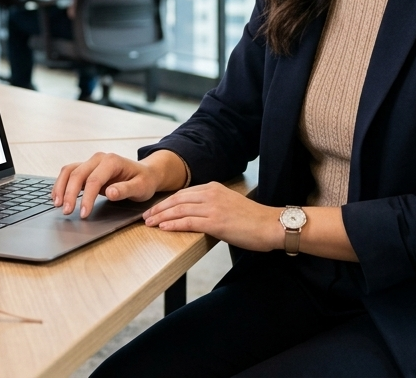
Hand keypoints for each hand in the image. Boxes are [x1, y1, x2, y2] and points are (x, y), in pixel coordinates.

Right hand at [52, 151, 182, 218]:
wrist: (145, 173)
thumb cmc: (144, 181)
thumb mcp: (141, 188)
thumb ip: (125, 190)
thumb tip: (110, 192)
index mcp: (112, 161)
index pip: (94, 180)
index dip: (87, 198)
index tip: (83, 214)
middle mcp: (99, 158)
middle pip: (77, 174)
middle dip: (70, 194)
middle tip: (67, 212)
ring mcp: (91, 162)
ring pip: (69, 171)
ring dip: (61, 187)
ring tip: (58, 205)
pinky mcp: (87, 169)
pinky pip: (69, 173)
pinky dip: (61, 184)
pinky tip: (58, 197)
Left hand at [143, 182, 283, 252]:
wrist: (271, 225)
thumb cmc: (253, 219)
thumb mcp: (230, 204)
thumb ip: (213, 205)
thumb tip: (197, 214)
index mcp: (214, 188)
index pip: (183, 193)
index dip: (166, 202)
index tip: (155, 209)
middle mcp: (211, 194)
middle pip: (177, 200)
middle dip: (158, 208)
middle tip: (145, 216)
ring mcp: (213, 208)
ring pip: (179, 210)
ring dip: (161, 217)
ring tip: (149, 223)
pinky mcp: (215, 222)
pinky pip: (188, 222)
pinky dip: (173, 224)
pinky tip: (163, 227)